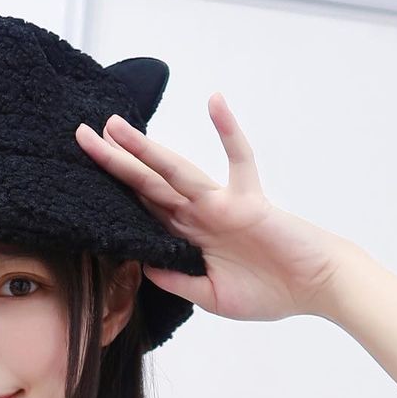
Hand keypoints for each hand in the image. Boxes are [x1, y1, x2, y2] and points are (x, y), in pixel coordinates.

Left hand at [75, 93, 356, 320]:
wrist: (316, 287)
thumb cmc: (271, 292)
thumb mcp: (211, 296)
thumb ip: (177, 281)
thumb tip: (141, 266)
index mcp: (188, 237)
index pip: (143, 211)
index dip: (115, 195)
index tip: (82, 178)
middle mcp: (199, 215)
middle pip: (147, 184)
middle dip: (115, 162)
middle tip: (80, 136)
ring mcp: (220, 204)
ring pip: (175, 171)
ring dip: (145, 148)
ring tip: (114, 125)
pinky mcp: (246, 200)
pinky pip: (239, 160)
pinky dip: (228, 130)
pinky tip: (214, 101)